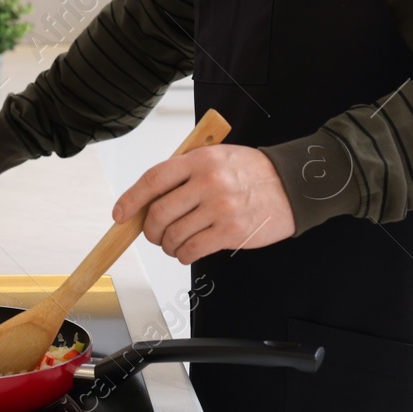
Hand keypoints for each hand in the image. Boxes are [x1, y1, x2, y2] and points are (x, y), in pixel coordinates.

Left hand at [111, 144, 295, 264]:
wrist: (292, 186)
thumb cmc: (251, 172)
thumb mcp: (216, 157)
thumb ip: (185, 173)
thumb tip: (149, 199)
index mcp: (199, 159)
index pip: (154, 179)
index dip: (131, 199)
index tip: (120, 214)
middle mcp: (208, 182)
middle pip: (159, 212)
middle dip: (150, 230)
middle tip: (154, 234)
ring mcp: (220, 208)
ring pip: (174, 235)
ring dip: (167, 245)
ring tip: (174, 243)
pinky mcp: (231, 232)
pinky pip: (192, 250)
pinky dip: (183, 254)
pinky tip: (188, 251)